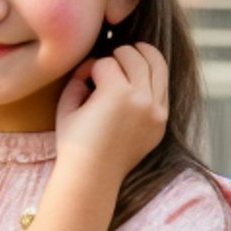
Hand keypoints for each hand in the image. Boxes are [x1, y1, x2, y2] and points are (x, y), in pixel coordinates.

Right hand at [55, 42, 167, 180]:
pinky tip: (139, 76)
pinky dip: (152, 76)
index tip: (84, 79)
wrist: (93, 175)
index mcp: (117, 93)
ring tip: (131, 55)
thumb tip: (95, 63)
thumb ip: (80, 74)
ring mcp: (156, 111)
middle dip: (118, 54)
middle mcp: (142, 100)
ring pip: (157, 65)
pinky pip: (163, 87)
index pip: (107, 62)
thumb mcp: (68, 102)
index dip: (91, 67)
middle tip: (108, 62)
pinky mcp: (161, 121)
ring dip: (141, 56)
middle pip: (135, 56)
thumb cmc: (74, 139)